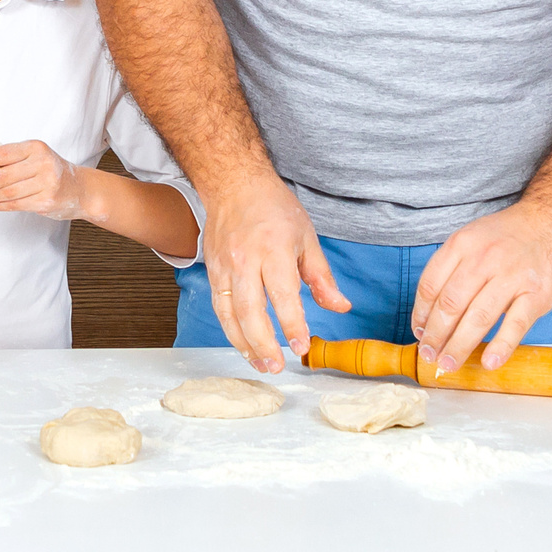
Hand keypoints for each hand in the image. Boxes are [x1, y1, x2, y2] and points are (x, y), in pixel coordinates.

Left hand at [0, 141, 84, 220]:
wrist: (80, 189)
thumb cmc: (52, 171)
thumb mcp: (35, 156)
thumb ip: (11, 160)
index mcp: (35, 147)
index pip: (2, 153)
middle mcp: (42, 163)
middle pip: (2, 176)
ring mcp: (46, 183)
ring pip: (7, 192)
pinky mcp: (46, 201)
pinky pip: (14, 204)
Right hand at [201, 175, 345, 373]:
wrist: (233, 184)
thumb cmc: (273, 208)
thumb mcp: (307, 237)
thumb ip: (321, 277)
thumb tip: (339, 307)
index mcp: (274, 249)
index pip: (283, 294)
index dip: (292, 324)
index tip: (301, 346)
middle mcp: (245, 260)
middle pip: (250, 311)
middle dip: (264, 344)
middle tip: (278, 367)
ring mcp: (224, 266)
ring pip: (229, 314)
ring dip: (244, 344)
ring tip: (261, 364)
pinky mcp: (212, 270)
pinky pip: (219, 307)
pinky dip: (231, 330)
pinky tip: (244, 345)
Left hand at [411, 204, 551, 372]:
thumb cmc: (507, 237)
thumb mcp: (471, 239)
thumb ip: (450, 270)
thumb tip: (429, 314)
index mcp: (462, 245)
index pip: (431, 285)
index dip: (421, 314)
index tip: (419, 333)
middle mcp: (484, 259)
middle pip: (450, 304)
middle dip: (436, 335)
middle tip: (429, 355)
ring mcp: (512, 277)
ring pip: (478, 317)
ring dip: (459, 345)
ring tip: (449, 364)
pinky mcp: (537, 294)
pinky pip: (516, 324)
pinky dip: (501, 346)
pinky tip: (489, 362)